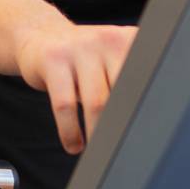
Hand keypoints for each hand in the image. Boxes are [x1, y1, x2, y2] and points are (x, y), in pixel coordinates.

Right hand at [15, 21, 136, 153]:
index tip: (146, 135)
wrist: (40, 36)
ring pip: (97, 103)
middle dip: (125, 126)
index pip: (149, 81)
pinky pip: (65, 104)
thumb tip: (147, 126)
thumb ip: (132, 84)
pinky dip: (71, 131)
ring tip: (99, 152)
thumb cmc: (83, 61)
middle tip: (123, 149)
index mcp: (130, 41)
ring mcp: (80, 47)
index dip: (149, 111)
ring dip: (98, 135)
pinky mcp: (53, 59)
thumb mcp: (111, 62)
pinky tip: (74, 145)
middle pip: (126, 93)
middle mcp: (109, 39)